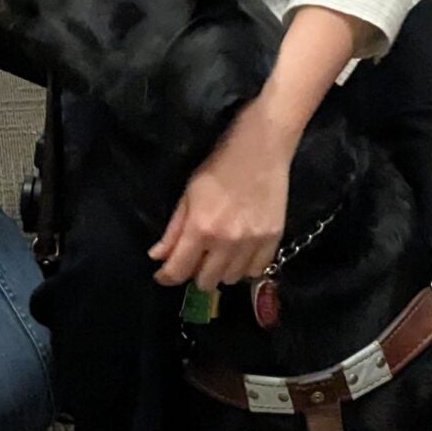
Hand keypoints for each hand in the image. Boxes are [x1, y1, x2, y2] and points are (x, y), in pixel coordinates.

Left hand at [150, 107, 291, 289]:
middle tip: (195, 259)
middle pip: (206, 281)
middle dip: (194, 273)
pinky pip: (256, 271)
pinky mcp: (274, 239)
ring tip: (219, 255)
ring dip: (220, 271)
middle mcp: (227, 242)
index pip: (178, 270)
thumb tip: (157, 257)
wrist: (260, 150)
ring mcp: (253, 243)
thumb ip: (173, 230)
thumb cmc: (219, 166)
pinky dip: (244, 268)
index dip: (166, 277)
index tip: (164, 274)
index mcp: (201, 228)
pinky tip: (240, 253)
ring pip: (231, 279)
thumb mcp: (188, 195)